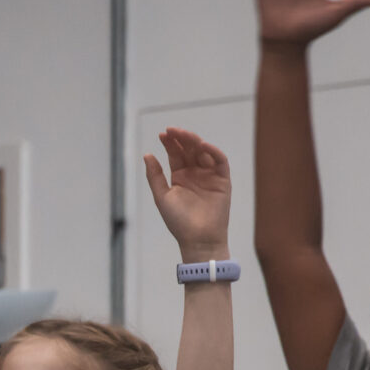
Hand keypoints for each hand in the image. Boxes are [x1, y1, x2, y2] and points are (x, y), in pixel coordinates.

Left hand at [143, 127, 230, 258]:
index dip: (170, 143)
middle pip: (189, 150)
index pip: (175, 154)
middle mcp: (195, 173)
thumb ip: (155, 176)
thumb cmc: (179, 221)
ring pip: (203, 152)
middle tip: (172, 130)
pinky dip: (213, 151)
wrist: (198, 239)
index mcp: (180, 176)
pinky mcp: (223, 180)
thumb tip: (147, 154)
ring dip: (195, 142)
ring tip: (185, 135)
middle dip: (181, 138)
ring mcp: (209, 175)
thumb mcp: (162, 196)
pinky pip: (220, 161)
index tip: (162, 134)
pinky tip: (203, 146)